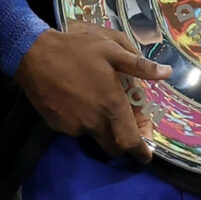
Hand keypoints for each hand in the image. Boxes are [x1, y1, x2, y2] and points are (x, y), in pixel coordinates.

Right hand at [14, 22, 171, 162]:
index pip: (130, 141)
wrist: (34, 54)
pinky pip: (76, 128)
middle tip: (124, 121)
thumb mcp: (110, 48)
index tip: (146, 153)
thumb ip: (139, 65)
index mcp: (110, 104)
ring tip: (96, 100)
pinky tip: (77, 98)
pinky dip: (81, 119)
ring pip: (94, 135)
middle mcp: (94, 121)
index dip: (141, 150)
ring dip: (101, 126)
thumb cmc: (76, 48)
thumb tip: (166, 74)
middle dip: (122, 140)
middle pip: (114, 146)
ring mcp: (74, 126)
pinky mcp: (58, 125)